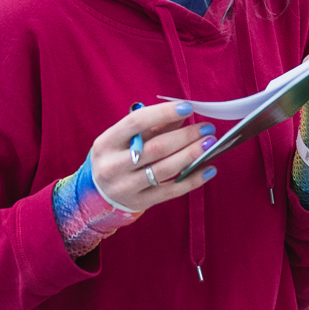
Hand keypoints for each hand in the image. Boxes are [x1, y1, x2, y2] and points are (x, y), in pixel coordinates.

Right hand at [88, 101, 218, 211]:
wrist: (99, 194)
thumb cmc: (117, 157)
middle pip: (156, 148)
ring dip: (192, 155)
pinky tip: (209, 169)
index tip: (188, 107)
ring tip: (210, 144)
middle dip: (186, 136)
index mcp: (107, 143)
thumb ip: (153, 126)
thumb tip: (183, 113)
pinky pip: (172, 190)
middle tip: (207, 128)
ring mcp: (126, 187)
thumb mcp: (125, 139)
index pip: (136, 123)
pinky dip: (193, 179)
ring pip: (166, 169)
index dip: (163, 113)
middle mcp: (113, 165)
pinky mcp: (140, 202)